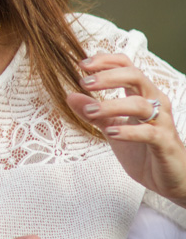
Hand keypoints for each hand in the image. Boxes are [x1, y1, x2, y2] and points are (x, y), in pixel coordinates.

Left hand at [69, 53, 185, 205]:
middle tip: (84, 82)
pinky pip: (149, 132)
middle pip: (135, 76)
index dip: (106, 61)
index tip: (82, 64)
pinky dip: (128, 131)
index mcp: (142, 94)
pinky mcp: (165, 143)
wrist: (168, 178)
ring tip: (90, 111)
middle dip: (108, 76)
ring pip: (140, 104)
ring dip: (112, 105)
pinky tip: (111, 133)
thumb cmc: (142, 148)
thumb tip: (70, 96)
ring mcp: (162, 122)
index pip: (127, 66)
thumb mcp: (112, 128)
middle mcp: (154, 102)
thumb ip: (93, 113)